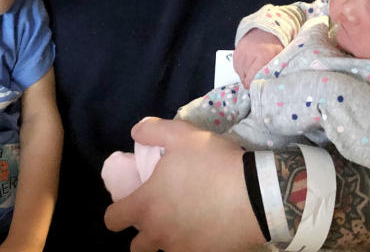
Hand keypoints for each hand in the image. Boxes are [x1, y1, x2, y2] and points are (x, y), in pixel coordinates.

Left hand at [104, 118, 265, 251]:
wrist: (257, 194)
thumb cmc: (214, 163)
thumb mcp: (182, 134)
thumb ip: (152, 130)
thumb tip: (135, 132)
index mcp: (146, 206)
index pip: (112, 220)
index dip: (117, 211)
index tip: (132, 201)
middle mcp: (158, 233)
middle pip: (136, 247)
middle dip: (142, 233)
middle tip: (159, 215)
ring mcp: (182, 249)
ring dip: (166, 241)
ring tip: (183, 224)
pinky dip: (191, 246)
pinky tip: (204, 232)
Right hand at [233, 28, 283, 87]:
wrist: (265, 30)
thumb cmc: (273, 45)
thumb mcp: (279, 56)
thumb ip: (275, 68)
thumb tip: (272, 82)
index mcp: (264, 55)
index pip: (254, 74)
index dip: (253, 83)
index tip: (254, 87)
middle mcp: (251, 52)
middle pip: (245, 74)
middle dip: (248, 81)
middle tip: (251, 85)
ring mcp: (243, 51)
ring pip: (239, 71)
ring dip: (243, 76)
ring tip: (248, 78)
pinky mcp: (237, 50)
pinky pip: (235, 65)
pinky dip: (239, 70)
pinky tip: (245, 70)